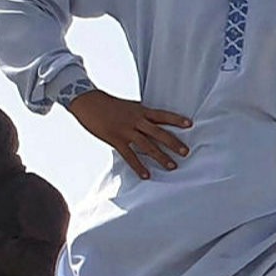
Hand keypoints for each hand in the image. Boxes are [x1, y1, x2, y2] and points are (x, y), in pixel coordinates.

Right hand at [66, 88, 189, 179]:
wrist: (86, 101)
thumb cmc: (107, 104)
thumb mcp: (128, 106)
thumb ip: (140, 115)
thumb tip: (152, 123)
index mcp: (140, 111)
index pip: (162, 115)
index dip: (176, 119)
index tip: (190, 124)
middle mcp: (135, 120)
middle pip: (158, 132)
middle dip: (173, 143)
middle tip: (186, 152)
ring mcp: (125, 130)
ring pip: (147, 145)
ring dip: (161, 157)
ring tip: (173, 166)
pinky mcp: (115, 139)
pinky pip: (129, 155)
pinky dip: (138, 166)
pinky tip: (147, 175)